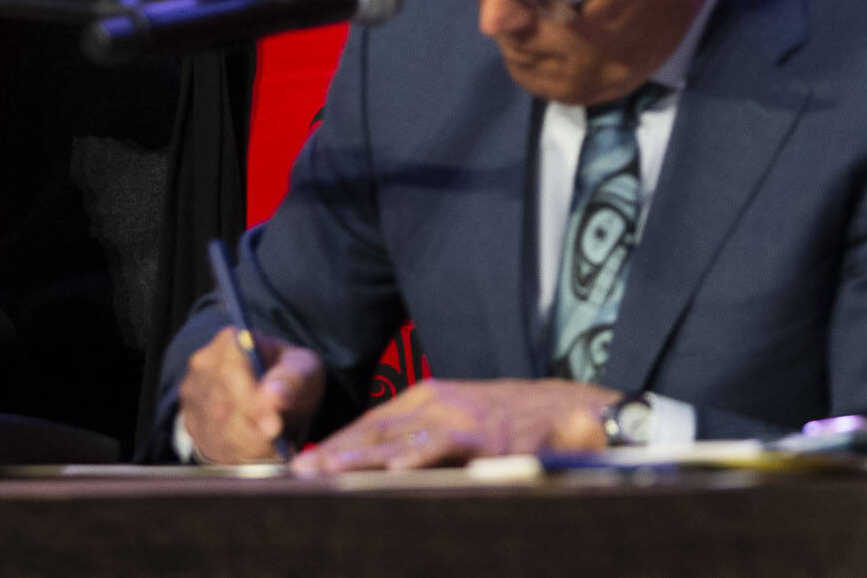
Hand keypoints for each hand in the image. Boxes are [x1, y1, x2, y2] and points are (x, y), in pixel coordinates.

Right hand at [177, 327, 324, 464]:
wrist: (277, 395)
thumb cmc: (289, 375)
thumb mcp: (303, 368)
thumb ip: (291, 379)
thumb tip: (275, 396)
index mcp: (231, 342)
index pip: (231, 371)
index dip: (250, 400)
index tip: (273, 423)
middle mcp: (203, 366)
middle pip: (221, 404)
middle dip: (251, 426)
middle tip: (276, 437)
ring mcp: (194, 396)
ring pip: (216, 430)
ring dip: (248, 444)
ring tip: (275, 444)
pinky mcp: (193, 425)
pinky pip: (213, 446)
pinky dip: (240, 454)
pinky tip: (261, 450)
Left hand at [292, 379, 614, 473]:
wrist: (565, 410)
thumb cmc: (512, 420)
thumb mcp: (460, 419)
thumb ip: (424, 435)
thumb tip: (387, 461)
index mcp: (429, 396)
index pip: (373, 420)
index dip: (340, 441)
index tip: (308, 460)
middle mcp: (437, 402)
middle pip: (377, 428)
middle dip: (338, 450)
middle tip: (301, 469)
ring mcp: (459, 418)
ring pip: (400, 439)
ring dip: (362, 456)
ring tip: (330, 469)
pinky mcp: (483, 437)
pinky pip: (444, 448)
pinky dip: (418, 458)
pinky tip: (394, 470)